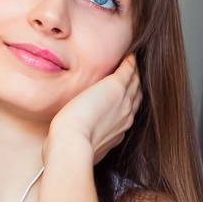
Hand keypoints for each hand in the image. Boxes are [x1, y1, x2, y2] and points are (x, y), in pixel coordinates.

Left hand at [44, 52, 141, 166]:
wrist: (72, 141)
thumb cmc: (69, 146)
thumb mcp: (80, 144)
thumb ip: (80, 139)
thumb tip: (67, 140)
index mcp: (117, 131)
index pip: (126, 113)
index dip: (127, 102)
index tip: (124, 95)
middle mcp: (125, 117)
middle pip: (135, 97)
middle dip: (135, 86)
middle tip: (134, 74)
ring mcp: (123, 102)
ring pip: (135, 83)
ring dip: (134, 72)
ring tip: (132, 62)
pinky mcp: (116, 87)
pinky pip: (128, 70)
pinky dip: (130, 62)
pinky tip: (129, 55)